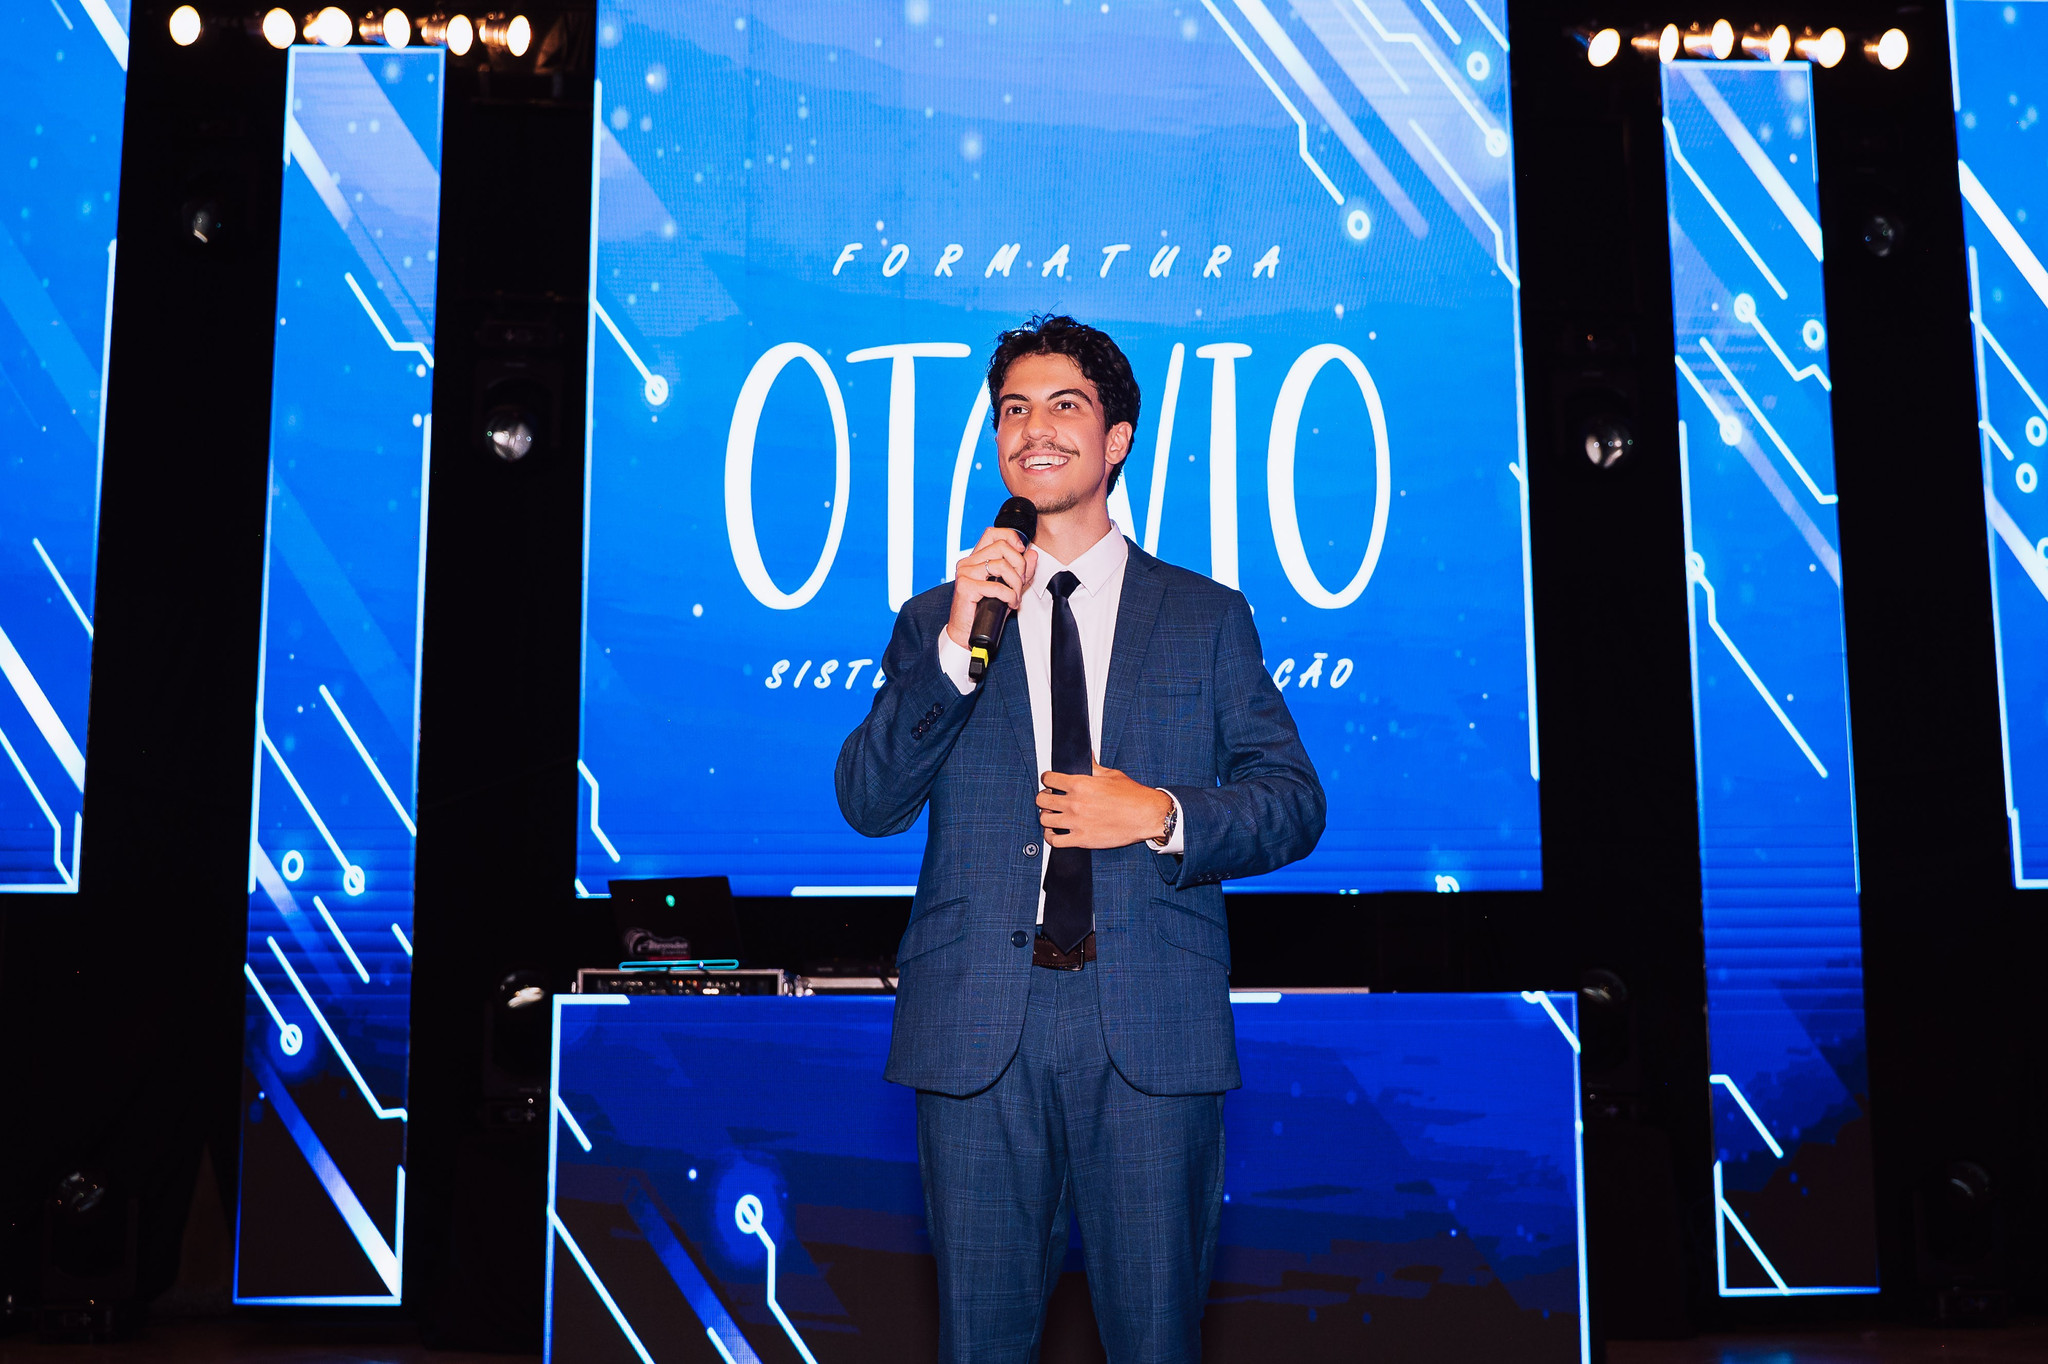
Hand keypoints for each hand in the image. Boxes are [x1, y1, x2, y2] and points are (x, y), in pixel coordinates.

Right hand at [946, 526, 1039, 649]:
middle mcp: (968, 562)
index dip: (1010, 537)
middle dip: (1019, 565)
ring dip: (1015, 584)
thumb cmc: (983, 610)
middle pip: (1002, 547)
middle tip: (1019, 583)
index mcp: (976, 558)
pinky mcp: (966, 587)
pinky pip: (997, 586)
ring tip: (1015, 597)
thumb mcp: (1008, 587)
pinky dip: (1009, 596)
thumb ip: (1020, 570)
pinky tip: (1009, 604)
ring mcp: (965, 573)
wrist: (966, 632)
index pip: (992, 533)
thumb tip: (1032, 554)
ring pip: (1002, 565)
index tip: (1022, 550)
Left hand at [1037, 763, 1174, 849]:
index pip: (1048, 779)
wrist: (1147, 815)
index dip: (1047, 779)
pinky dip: (1051, 837)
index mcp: (1080, 784)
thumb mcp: (1111, 775)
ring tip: (1053, 816)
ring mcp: (1077, 822)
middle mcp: (1075, 803)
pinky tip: (1055, 833)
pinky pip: (1055, 841)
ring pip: (1044, 820)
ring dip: (1046, 817)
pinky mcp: (1082, 839)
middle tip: (1050, 799)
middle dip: (1044, 798)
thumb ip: (1093, 766)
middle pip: (1042, 799)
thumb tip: (1087, 756)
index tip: (1050, 782)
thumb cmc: (1133, 796)